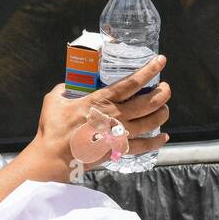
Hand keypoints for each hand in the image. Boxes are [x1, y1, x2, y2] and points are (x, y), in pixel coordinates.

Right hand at [25, 54, 171, 179]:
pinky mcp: (118, 149)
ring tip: (164, 108)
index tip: (160, 61)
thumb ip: (65, 89)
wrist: (54, 157)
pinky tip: (163, 137)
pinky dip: (155, 142)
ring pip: (151, 122)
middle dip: (162, 92)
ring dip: (162, 114)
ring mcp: (119, 133)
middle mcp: (115, 116)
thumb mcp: (55, 99)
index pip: (132, 83)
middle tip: (165, 87)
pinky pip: (143, 146)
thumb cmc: (53, 128)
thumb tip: (69, 85)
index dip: (149, 71)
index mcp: (101, 100)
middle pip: (148, 102)